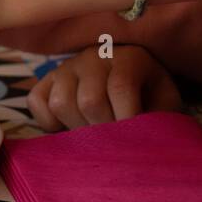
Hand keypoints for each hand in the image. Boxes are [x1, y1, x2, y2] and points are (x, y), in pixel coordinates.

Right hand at [27, 44, 180, 130]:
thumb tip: (145, 145)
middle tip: (112, 143)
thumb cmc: (148, 96)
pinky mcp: (46, 79)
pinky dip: (48, 121)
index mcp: (128, 57)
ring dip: (77, 128)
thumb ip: (158, 119)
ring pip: (61, 103)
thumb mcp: (163, 103)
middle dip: (102, 131)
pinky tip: (68, 126)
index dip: (126, 119)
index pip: (120, 87)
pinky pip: (37, 102)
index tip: (132, 141)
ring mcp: (66, 67)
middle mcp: (94, 56)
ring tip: (92, 135)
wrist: (129, 79)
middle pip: (89, 100)